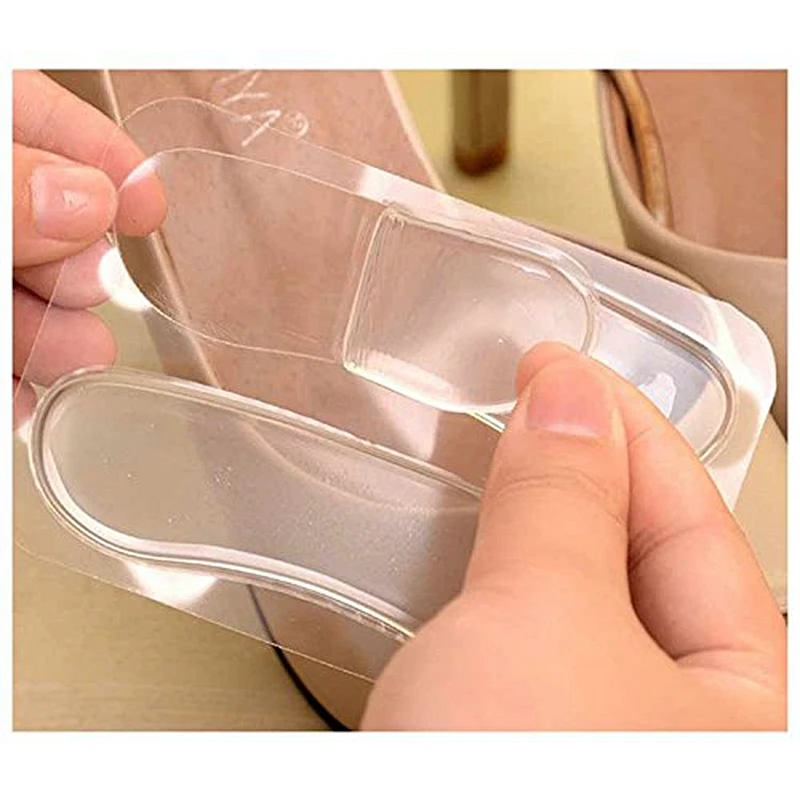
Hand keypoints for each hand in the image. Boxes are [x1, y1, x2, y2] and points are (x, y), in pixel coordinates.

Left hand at [13, 70, 164, 428]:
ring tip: (76, 359)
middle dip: (76, 263)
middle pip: (32, 214)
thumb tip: (81, 199)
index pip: (27, 113)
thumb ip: (0, 190)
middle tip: (97, 291)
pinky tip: (26, 399)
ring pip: (18, 294)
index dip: (96, 153)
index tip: (150, 204)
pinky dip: (15, 382)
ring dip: (55, 335)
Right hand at [363, 343, 785, 729]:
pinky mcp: (524, 749)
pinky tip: (465, 564)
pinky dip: (496, 592)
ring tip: (495, 469)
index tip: (556, 366)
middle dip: (583, 477)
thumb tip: (570, 394)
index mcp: (746, 711)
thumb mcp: (546, 616)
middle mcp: (683, 732)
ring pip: (577, 607)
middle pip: (643, 565)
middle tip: (525, 406)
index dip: (626, 429)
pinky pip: (526, 647)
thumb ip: (565, 498)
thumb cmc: (505, 788)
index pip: (699, 527)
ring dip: (533, 532)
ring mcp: (602, 744)